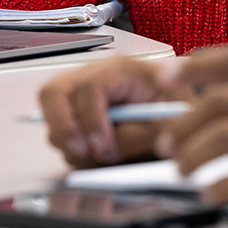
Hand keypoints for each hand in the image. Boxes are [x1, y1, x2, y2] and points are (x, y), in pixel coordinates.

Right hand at [38, 56, 185, 166]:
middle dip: (64, 128)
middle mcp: (93, 75)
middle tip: (84, 151)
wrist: (175, 111)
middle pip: (53, 92)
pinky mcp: (75, 112)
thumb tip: (108, 149)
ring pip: (51, 117)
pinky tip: (99, 155)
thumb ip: (137, 135)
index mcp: (121, 69)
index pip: (89, 86)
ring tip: (102, 157)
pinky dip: (74, 150)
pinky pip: (58, 132)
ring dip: (71, 144)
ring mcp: (80, 93)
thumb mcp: (166, 122)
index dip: (91, 120)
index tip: (104, 147)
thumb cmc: (174, 107)